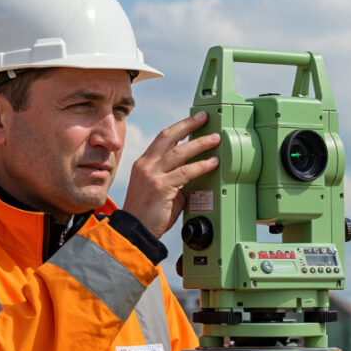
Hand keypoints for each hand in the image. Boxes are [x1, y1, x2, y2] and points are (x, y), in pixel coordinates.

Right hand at [122, 111, 218, 238]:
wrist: (135, 232)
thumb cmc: (148, 215)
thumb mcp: (160, 190)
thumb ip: (175, 179)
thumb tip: (196, 172)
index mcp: (143, 164)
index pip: (162, 139)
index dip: (178, 128)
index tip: (192, 121)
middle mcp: (145, 165)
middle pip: (169, 137)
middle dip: (189, 124)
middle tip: (205, 118)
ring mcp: (152, 175)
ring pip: (180, 151)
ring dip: (200, 143)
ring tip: (215, 138)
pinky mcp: (160, 186)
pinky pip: (186, 172)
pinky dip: (202, 165)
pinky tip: (213, 162)